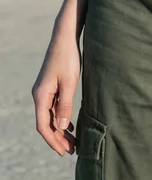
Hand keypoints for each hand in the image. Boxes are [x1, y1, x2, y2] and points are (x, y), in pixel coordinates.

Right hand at [32, 34, 79, 156]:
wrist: (65, 38)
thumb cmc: (68, 58)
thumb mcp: (70, 83)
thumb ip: (65, 105)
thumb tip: (62, 127)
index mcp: (41, 96)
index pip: (44, 125)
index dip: (53, 140)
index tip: (63, 151)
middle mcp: (40, 95)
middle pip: (47, 123)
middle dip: (58, 138)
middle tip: (71, 151)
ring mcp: (45, 91)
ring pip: (51, 116)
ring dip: (61, 129)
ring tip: (73, 142)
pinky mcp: (51, 86)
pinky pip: (54, 108)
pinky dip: (61, 118)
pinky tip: (70, 125)